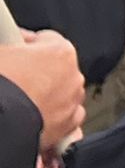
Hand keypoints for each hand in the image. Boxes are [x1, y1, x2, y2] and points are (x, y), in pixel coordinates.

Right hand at [0, 30, 86, 152]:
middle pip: (57, 68)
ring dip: (49, 96)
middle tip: (17, 78)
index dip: (28, 46)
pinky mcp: (68, 127)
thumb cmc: (3, 84)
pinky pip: (66, 119)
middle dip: (39, 72)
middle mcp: (73, 76)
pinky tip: (37, 119)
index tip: (17, 51)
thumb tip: (14, 42)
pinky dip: (55, 119)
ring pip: (64, 94)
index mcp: (61, 51)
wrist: (2, 122)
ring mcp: (72, 103)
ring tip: (24, 102)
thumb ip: (12, 42)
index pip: (46, 40)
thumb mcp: (2, 52)